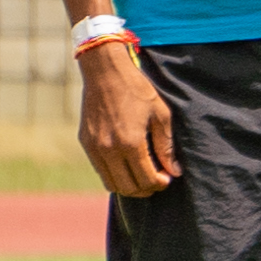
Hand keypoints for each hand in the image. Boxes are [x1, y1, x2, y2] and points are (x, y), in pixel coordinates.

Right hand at [78, 37, 176, 195]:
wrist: (105, 72)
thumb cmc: (137, 89)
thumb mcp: (160, 114)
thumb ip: (166, 145)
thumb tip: (174, 171)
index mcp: (130, 142)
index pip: (146, 179)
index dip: (160, 184)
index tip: (168, 178)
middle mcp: (109, 149)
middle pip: (128, 188)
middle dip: (146, 189)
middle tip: (157, 180)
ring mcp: (94, 148)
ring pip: (112, 184)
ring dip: (129, 186)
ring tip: (143, 176)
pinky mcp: (85, 144)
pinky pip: (100, 171)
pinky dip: (115, 176)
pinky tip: (127, 166)